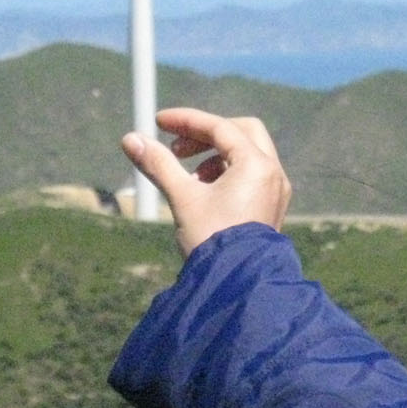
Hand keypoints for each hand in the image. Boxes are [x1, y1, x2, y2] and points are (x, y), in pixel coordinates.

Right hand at [120, 108, 291, 255]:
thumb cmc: (211, 240)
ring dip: (215, 155)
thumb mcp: (182, 197)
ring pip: (247, 154)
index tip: (159, 123)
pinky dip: (228, 172)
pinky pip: (251, 175)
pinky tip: (205, 193)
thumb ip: (158, 164)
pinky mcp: (271, 207)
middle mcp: (273, 173)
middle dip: (206, 135)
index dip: (186, 121)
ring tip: (189, 178)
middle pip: (241, 132)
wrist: (236, 286)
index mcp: (256, 165)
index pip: (220, 127)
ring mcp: (276, 191)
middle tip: (177, 149)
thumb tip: (130, 139)